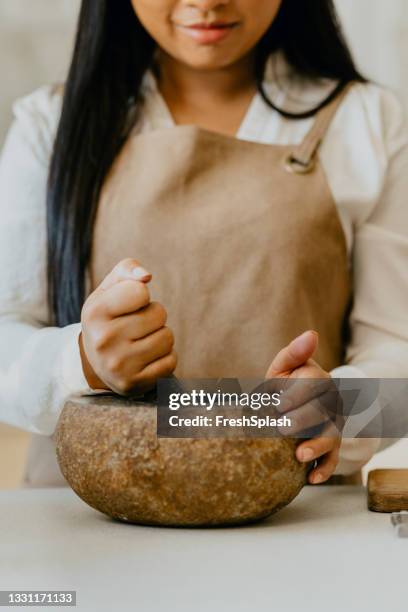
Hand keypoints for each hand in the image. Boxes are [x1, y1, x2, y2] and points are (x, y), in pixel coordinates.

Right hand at [79, 258, 176, 394]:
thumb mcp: (109, 289)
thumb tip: (146, 276)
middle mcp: (103, 340)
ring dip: (161, 336)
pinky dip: (164, 357)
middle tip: (136, 325)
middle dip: (153, 316)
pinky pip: (171, 361)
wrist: (95, 363)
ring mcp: (119, 365)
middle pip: (159, 314)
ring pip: (168, 338)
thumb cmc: (109, 316)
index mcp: (94, 313)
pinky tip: (146, 358)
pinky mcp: (134, 384)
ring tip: (141, 341)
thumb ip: (127, 269)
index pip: (140, 291)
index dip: (141, 294)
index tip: (128, 304)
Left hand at [265, 331, 340, 483]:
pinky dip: (323, 470)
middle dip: (302, 419)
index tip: (277, 403)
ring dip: (316, 446)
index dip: (296, 393)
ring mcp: (333, 425)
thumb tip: (311, 334)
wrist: (295, 407)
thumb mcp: (284, 368)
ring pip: (330, 435)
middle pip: (322, 409)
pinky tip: (311, 479)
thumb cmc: (285, 386)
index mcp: (318, 378)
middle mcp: (330, 402)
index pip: (313, 382)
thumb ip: (293, 353)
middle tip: (281, 428)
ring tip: (299, 456)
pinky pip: (332, 459)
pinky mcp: (332, 447)